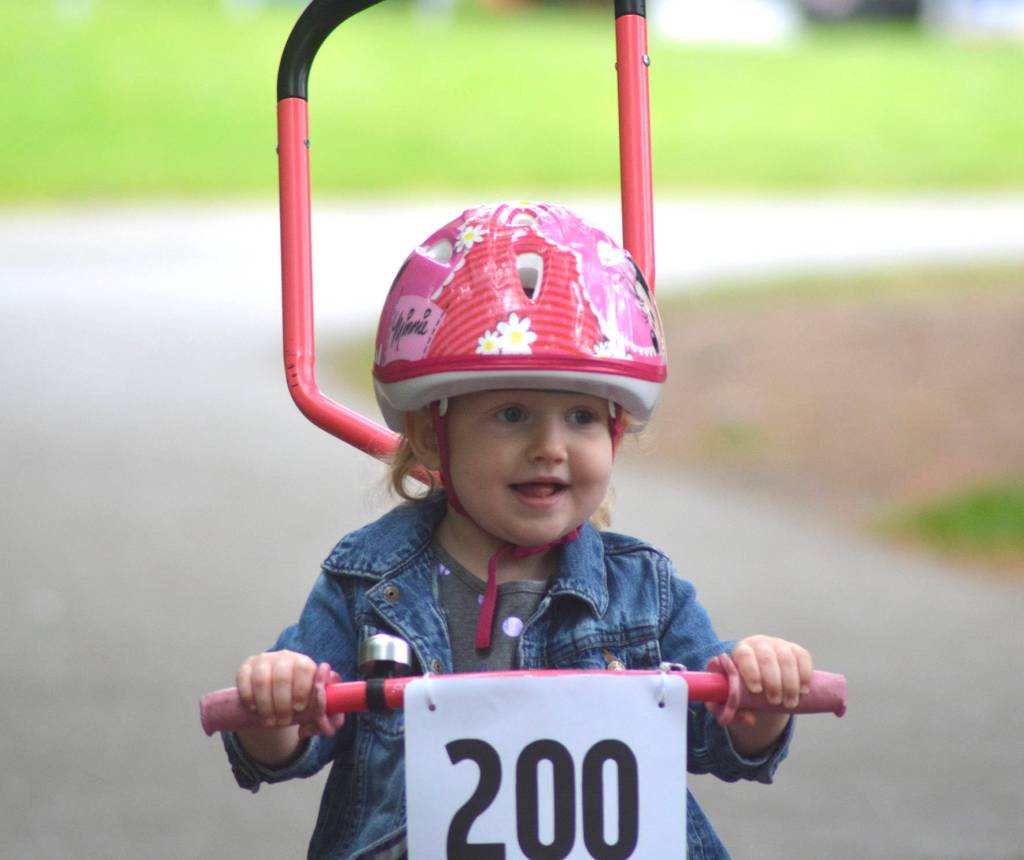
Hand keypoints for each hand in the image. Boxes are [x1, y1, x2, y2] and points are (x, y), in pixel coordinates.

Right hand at [236, 649, 320, 730]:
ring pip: (261, 680)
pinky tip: (253, 710)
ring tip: (269, 721)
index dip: (301, 689)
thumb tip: (323, 717)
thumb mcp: (314, 708)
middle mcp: (284, 658)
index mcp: (304, 663)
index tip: (299, 708)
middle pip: (281, 677)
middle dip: (282, 704)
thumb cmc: (297, 701)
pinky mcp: (246, 667)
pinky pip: (243, 679)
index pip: (304, 669)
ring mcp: (264, 660)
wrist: (275, 697)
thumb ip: (325, 715)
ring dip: (265, 704)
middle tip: (283, 722)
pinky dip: (248, 697)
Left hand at [725, 636, 812, 752]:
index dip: (751, 671)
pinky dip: (805, 674)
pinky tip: (804, 691)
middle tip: (775, 702)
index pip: (744, 655)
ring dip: (790, 683)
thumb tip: (749, 720)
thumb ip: (734, 707)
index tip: (756, 691)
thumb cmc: (744, 686)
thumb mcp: (734, 696)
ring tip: (790, 703)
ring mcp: (779, 645)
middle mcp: (760, 644)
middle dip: (773, 682)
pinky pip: (803, 657)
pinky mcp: (796, 650)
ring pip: (786, 658)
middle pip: (767, 658)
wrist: (762, 676)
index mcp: (741, 651)